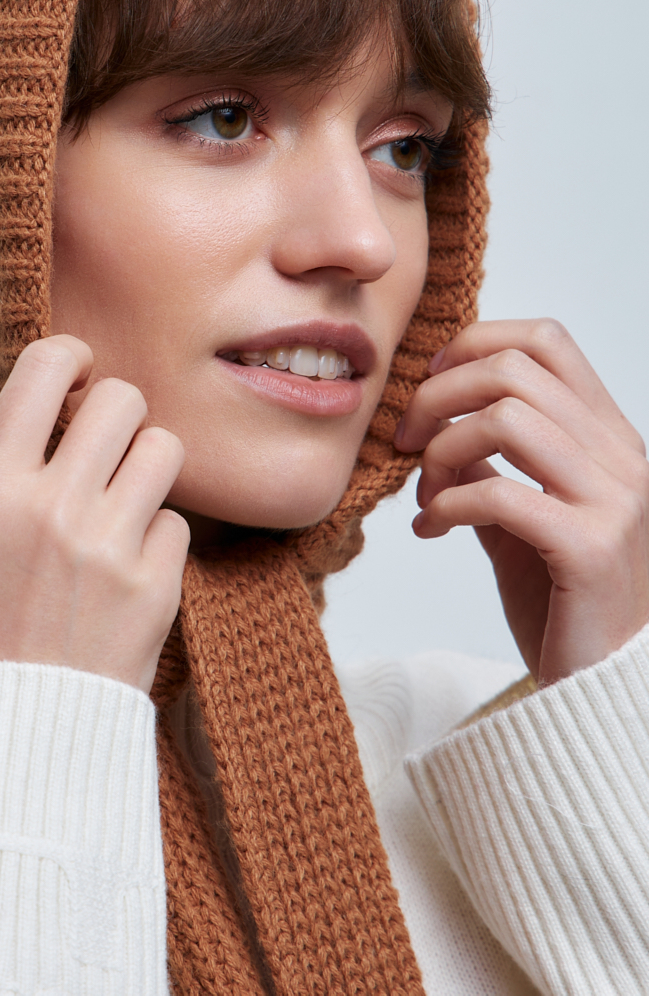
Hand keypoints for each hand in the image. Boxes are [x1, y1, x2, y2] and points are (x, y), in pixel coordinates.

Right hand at [0, 335, 188, 693]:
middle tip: (108, 449)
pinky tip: (129, 574)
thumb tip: (58, 411)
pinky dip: (159, 542)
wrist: (0, 741)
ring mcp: (104, 544)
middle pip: (122, 397)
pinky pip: (177, 523)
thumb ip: (9, 471)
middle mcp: (47, 504)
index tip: (79, 377)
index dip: (73, 359)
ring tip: (125, 507)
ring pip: (164, 448)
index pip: (45, 365)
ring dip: (149, 470)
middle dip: (120, 415)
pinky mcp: (152, 587)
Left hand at [395, 319, 648, 684]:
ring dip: (441, 449)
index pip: (546, 340)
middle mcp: (621, 458)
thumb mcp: (522, 511)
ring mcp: (612, 502)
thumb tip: (438, 412)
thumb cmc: (560, 596)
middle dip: (438, 394)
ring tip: (424, 491)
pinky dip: (449, 502)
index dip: (473, 345)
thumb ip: (491, 460)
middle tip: (406, 439)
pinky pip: (500, 494)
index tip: (429, 382)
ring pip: (505, 419)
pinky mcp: (589, 550)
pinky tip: (432, 527)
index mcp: (608, 436)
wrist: (596, 686)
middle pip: (513, 370)